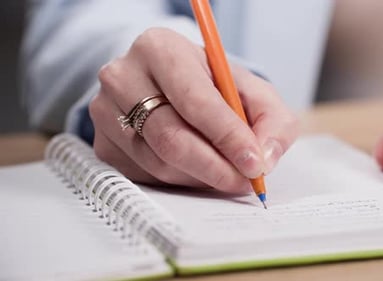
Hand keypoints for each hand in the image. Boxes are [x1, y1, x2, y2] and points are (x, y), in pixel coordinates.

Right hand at [89, 28, 297, 192]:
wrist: (168, 87)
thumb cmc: (212, 87)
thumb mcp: (250, 90)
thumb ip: (271, 119)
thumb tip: (264, 158)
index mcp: (160, 49)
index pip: (195, 100)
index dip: (228, 136)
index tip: (254, 164)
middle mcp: (123, 77)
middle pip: (171, 138)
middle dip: (216, 167)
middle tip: (245, 181)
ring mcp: (106, 113)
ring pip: (159, 163)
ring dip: (200, 177)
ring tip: (226, 172)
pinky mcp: (103, 145)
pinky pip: (146, 177)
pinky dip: (180, 181)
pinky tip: (196, 169)